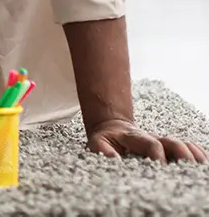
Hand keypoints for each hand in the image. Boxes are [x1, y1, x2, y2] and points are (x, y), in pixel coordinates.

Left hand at [88, 118, 206, 162]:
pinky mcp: (167, 147)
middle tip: (189, 168)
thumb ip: (104, 151)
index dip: (158, 155)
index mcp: (135, 137)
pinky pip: (187, 148)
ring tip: (201, 167)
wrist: (111, 127)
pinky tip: (203, 163)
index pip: (152, 144)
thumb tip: (116, 161)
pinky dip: (197, 154)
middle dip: (183, 154)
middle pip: (173, 142)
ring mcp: (162, 142)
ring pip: (183, 144)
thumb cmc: (104, 139)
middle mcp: (153, 138)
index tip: (162, 167)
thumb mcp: (97, 143)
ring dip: (193, 155)